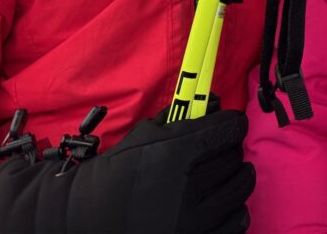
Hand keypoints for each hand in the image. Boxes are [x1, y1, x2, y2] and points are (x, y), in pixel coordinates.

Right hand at [0, 109, 254, 233]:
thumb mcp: (144, 136)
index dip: (231, 123)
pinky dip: (232, 209)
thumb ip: (181, 119)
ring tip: (220, 176)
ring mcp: (195, 221)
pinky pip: (237, 220)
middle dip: (227, 149)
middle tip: (216, 151)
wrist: (85, 219)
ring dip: (234, 177)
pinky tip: (218, 204)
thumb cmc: (115, 173)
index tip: (227, 124)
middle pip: (235, 157)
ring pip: (241, 187)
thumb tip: (213, 105)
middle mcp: (190, 187)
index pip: (231, 129)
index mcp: (177, 153)